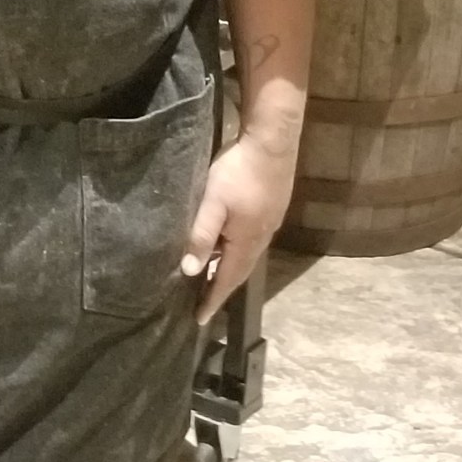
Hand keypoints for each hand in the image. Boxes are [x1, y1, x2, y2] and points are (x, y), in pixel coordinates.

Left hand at [181, 132, 296, 325]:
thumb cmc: (238, 172)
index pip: (226, 280)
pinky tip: (225, 243)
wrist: (272, 142)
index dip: (212, 299)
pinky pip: (250, 241)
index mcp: (246, 242)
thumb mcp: (212, 203)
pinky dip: (236, 251)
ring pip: (245, 255)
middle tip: (203, 303)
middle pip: (238, 271)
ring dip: (228, 269)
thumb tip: (189, 270)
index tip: (199, 319)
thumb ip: (201, 235)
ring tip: (209, 276)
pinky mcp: (271, 209)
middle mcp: (261, 238)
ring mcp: (268, 223)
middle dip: (220, 288)